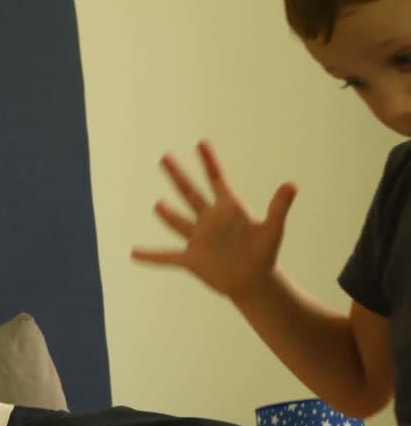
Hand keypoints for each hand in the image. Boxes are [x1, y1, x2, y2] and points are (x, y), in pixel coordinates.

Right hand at [132, 141, 295, 302]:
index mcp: (228, 209)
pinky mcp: (191, 259)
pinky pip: (166, 257)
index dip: (209, 161)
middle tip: (165, 157)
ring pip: (178, 221)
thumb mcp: (272, 229)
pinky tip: (134, 253)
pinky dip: (150, 256)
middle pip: (190, 192)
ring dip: (168, 214)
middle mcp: (210, 220)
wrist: (253, 282)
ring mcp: (198, 239)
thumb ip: (279, 207)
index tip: (201, 143)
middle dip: (178, 175)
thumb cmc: (265, 255)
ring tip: (158, 205)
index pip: (216, 179)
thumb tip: (291, 184)